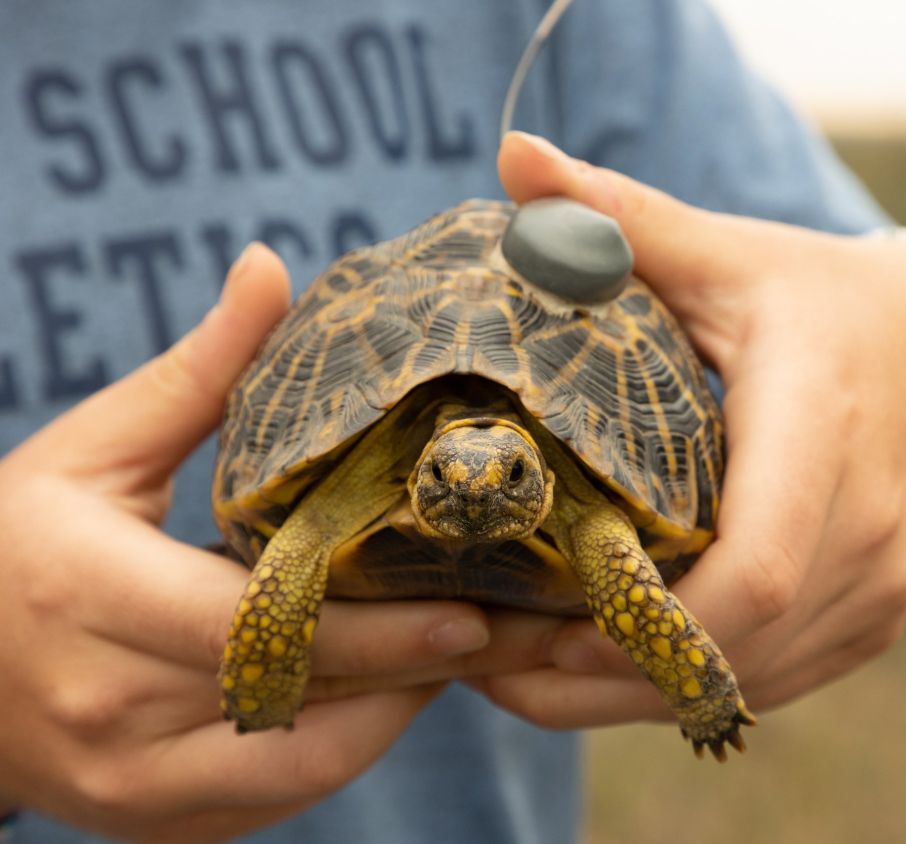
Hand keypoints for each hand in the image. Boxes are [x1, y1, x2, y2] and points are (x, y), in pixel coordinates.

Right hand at [0, 244, 491, 842]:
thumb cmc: (20, 537)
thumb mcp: (98, 445)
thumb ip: (199, 368)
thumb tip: (271, 266)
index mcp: (90, 597)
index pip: (257, 625)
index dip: (374, 628)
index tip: (470, 611)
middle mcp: (105, 711)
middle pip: (297, 704)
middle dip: (411, 671)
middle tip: (500, 631)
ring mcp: (126, 786)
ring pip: (300, 769)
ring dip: (390, 714)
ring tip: (457, 656)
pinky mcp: (149, 824)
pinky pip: (273, 800)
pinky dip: (341, 748)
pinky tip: (385, 696)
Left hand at [465, 132, 905, 730]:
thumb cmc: (812, 299)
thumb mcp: (723, 254)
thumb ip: (617, 218)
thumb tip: (513, 156)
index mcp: (822, 425)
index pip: (754, 570)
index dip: (645, 626)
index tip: (536, 631)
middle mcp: (874, 522)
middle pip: (738, 650)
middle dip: (608, 679)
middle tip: (493, 669)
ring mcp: (887, 580)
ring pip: (753, 682)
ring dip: (635, 696)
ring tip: (526, 679)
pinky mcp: (876, 610)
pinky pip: (777, 678)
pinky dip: (686, 688)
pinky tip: (606, 674)